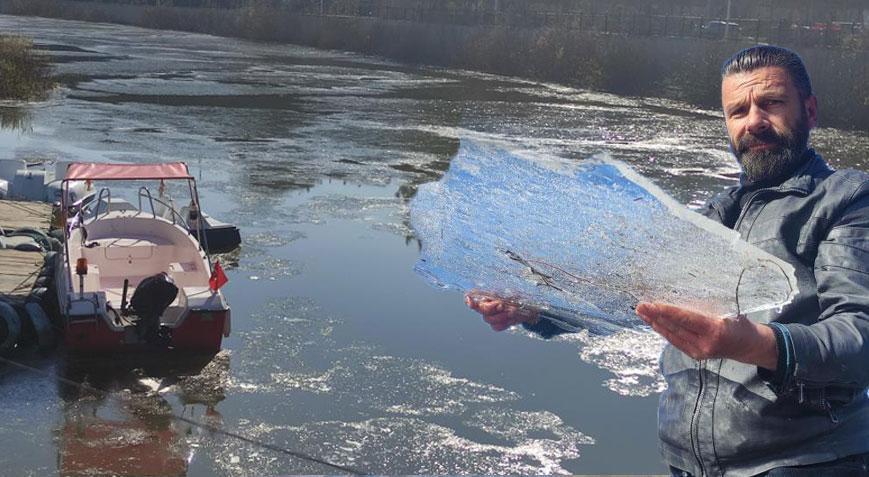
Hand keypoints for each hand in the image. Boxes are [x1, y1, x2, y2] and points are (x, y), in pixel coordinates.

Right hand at [465, 291, 539, 331]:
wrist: (531, 309)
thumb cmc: (520, 297)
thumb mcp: (513, 292)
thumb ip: (503, 294)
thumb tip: (498, 299)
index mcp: (489, 296)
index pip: (475, 298)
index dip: (470, 301)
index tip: (469, 300)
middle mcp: (487, 307)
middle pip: (482, 310)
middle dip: (492, 308)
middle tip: (502, 305)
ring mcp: (491, 317)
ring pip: (490, 320)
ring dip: (502, 316)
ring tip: (513, 311)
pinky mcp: (497, 325)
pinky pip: (496, 327)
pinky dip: (505, 323)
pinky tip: (512, 318)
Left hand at [635, 302, 777, 369]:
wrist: (750, 347)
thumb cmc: (741, 324)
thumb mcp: (730, 312)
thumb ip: (706, 309)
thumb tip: (682, 297)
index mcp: (715, 330)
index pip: (686, 319)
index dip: (667, 311)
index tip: (652, 304)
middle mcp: (705, 344)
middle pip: (675, 328)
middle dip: (655, 316)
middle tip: (640, 306)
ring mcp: (699, 352)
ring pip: (672, 336)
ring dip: (655, 324)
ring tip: (642, 313)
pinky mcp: (696, 355)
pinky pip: (676, 341)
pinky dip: (664, 331)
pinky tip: (654, 324)